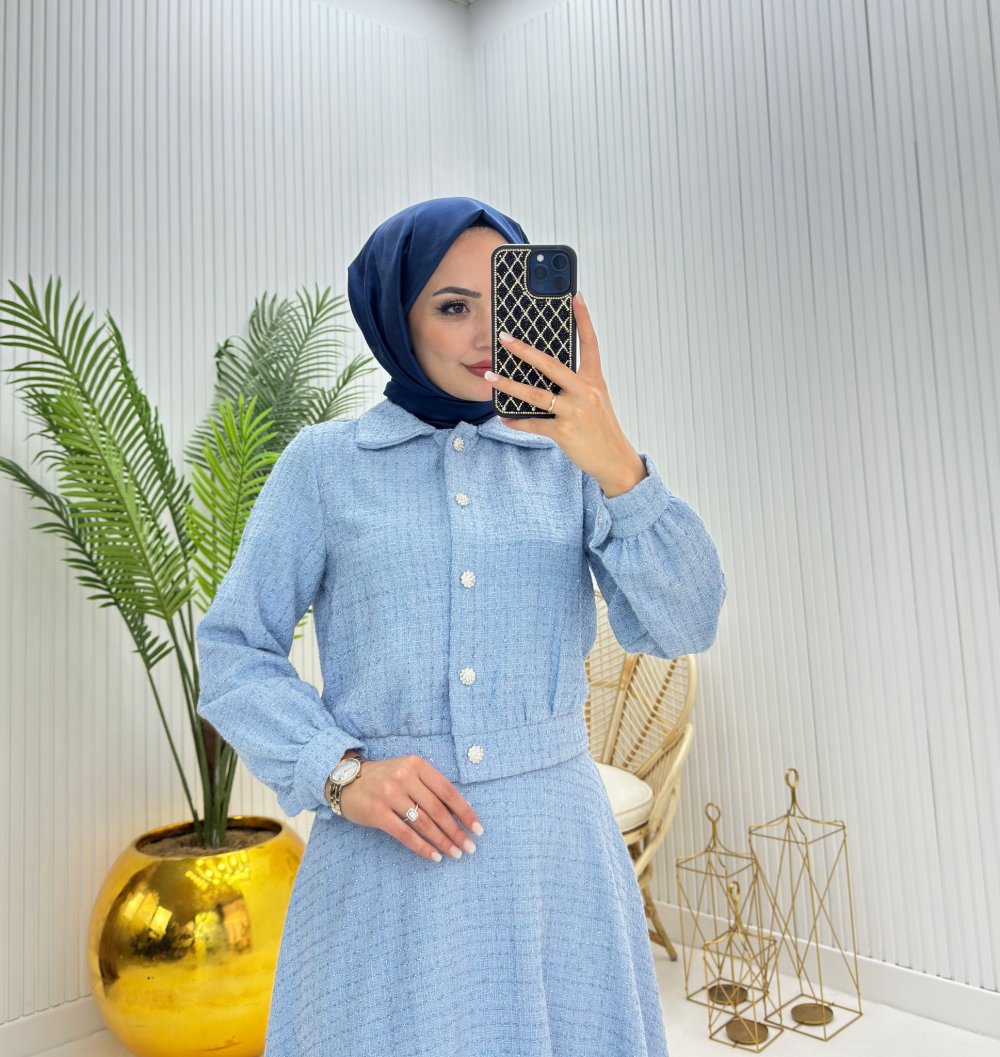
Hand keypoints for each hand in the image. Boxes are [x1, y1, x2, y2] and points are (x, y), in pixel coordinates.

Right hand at [339, 755, 482, 861]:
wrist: (347, 781)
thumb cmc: (385, 778)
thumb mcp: (408, 772)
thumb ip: (430, 786)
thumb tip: (460, 812)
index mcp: (417, 764)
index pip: (447, 790)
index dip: (465, 811)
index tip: (478, 828)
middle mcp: (404, 777)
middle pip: (437, 809)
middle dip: (456, 831)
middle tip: (469, 847)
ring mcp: (389, 795)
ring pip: (424, 823)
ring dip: (443, 841)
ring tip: (456, 853)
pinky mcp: (377, 813)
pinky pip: (405, 834)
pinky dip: (422, 847)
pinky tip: (434, 856)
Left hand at [486, 291, 647, 496]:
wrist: (615, 460)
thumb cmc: (601, 430)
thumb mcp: (595, 401)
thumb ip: (575, 386)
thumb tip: (543, 376)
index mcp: (594, 381)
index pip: (590, 343)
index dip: (583, 319)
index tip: (574, 296)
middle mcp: (585, 392)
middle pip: (551, 364)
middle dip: (525, 350)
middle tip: (505, 339)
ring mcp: (575, 412)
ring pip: (535, 394)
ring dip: (509, 385)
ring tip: (490, 377)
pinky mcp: (564, 432)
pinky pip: (533, 424)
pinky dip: (516, 421)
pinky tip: (505, 417)